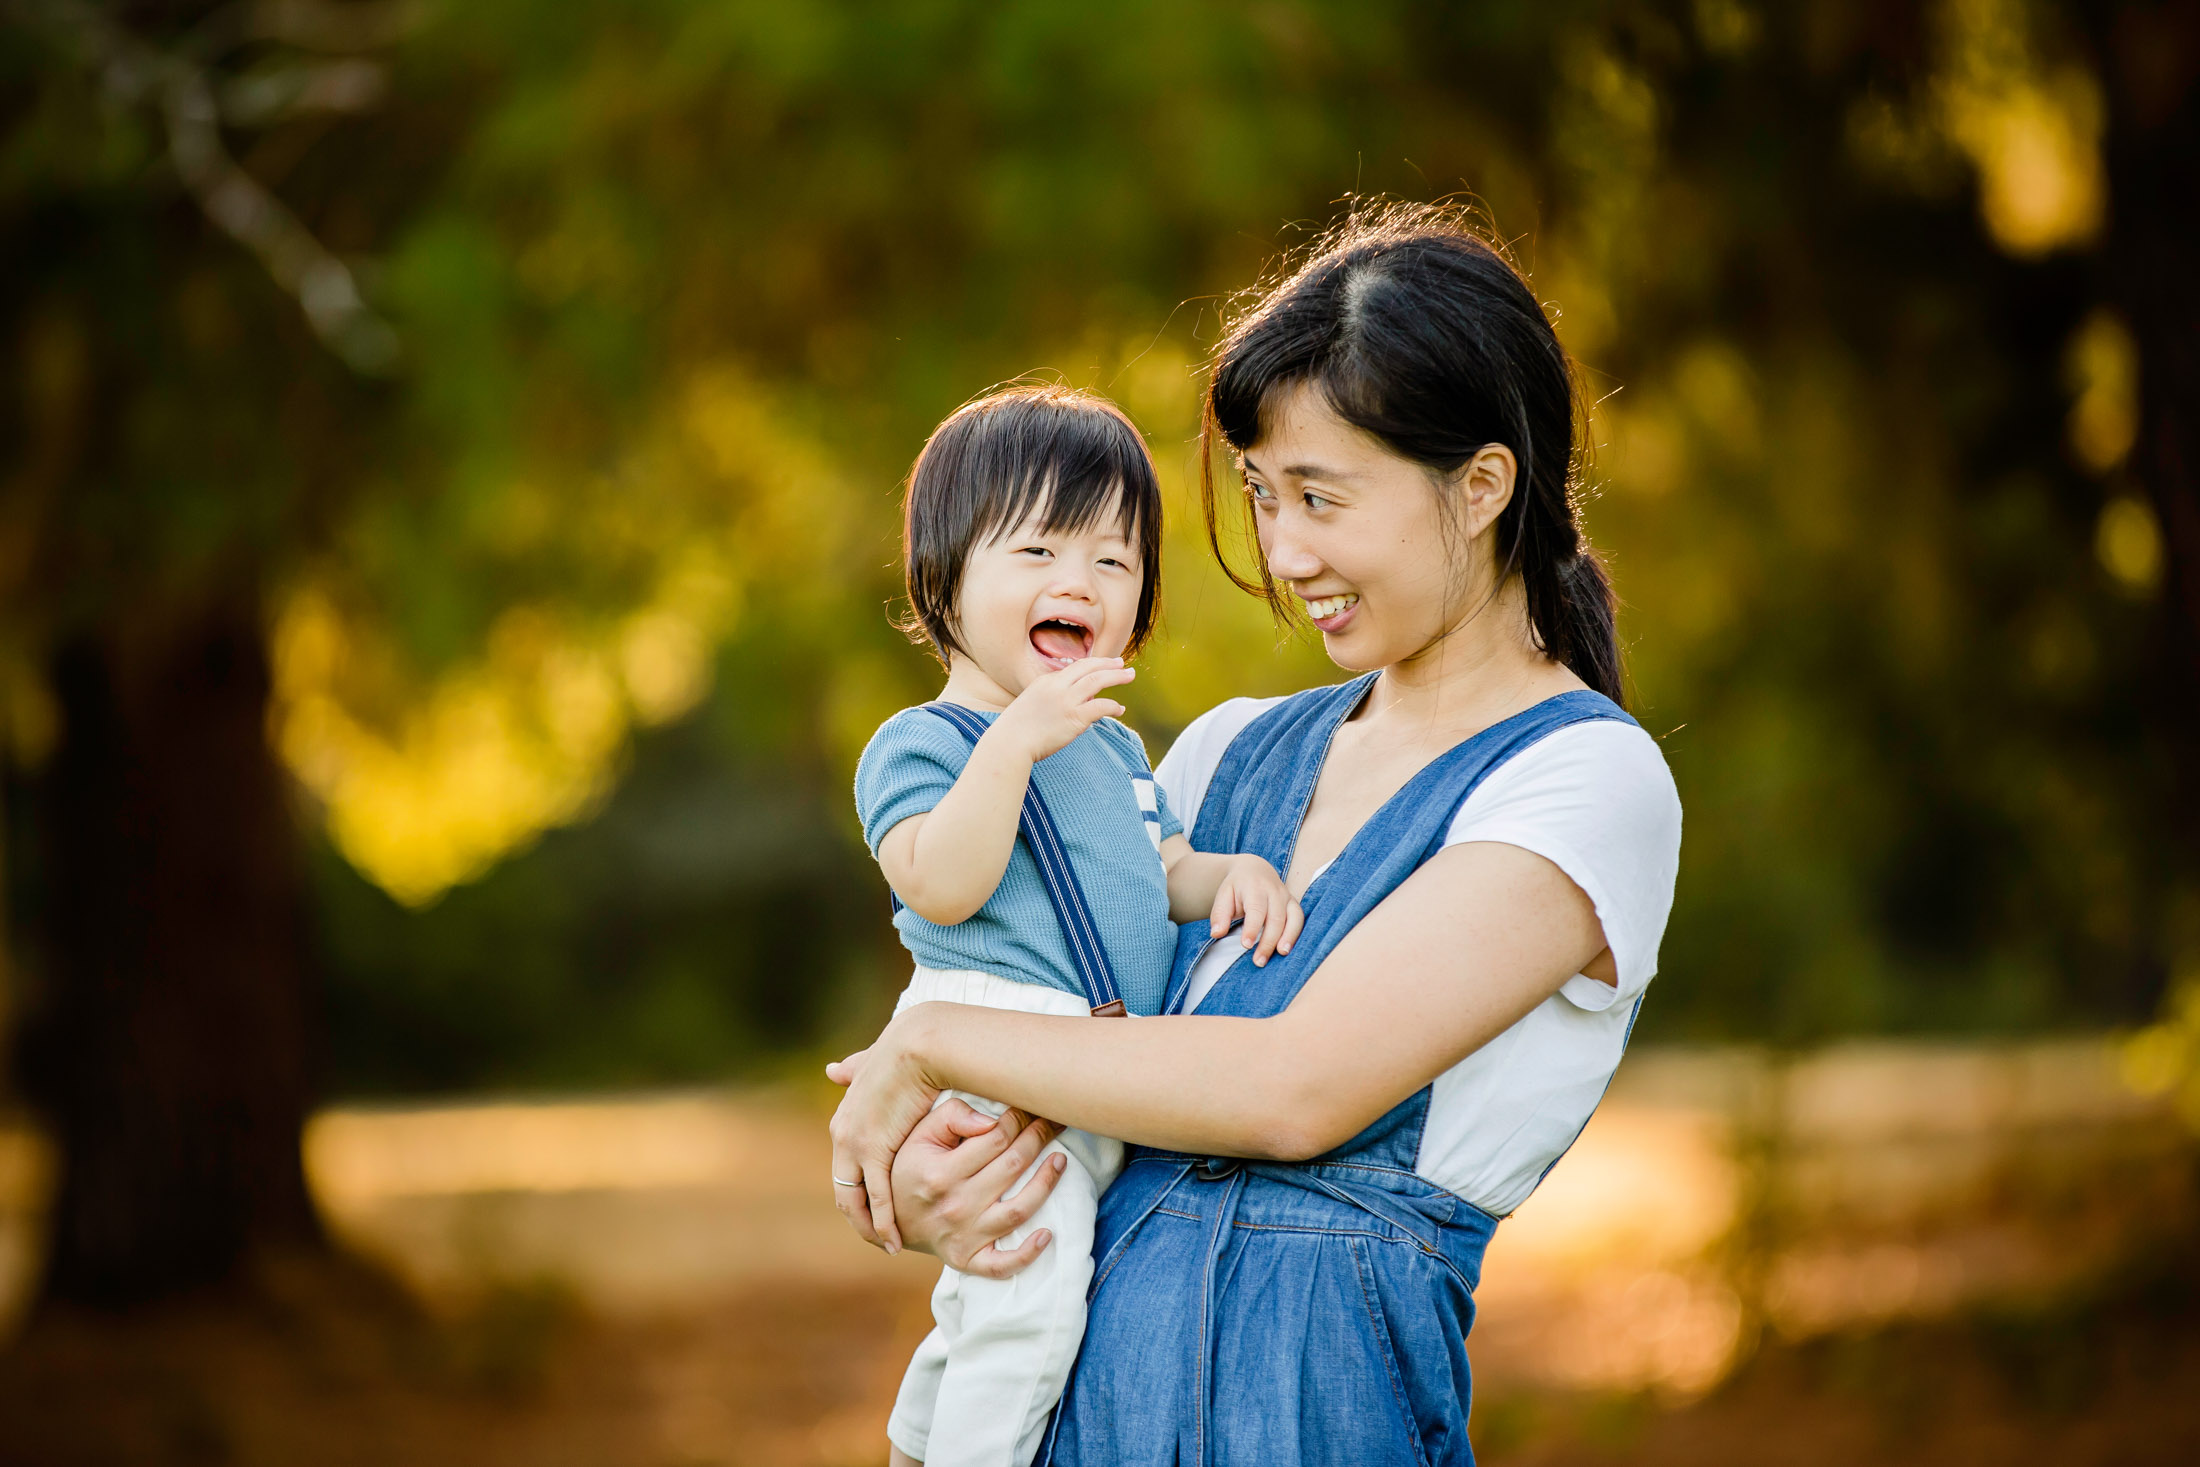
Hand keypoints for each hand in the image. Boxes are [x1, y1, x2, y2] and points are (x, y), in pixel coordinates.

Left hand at [825, 1007, 949, 1252]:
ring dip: (869, 1227)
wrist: (918, 1043)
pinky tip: (894, 1240)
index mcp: (844, 1117)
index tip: (870, 1208)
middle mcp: (842, 1134)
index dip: (857, 1189)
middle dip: (858, 1217)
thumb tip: (832, 1069)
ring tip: (886, 1246)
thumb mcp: (871, 1064)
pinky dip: (884, 1222)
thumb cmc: (906, 1048)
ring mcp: (854, 1144)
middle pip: (844, 1188)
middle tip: (875, 1237)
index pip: (845, 1165)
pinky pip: (878, 1196)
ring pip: (856, 1199)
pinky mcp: (875, 1149)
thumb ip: (852, 1070)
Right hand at [892, 1101, 1069, 1276]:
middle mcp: (954, 1205)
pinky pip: (1002, 1264)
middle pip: (1012, 1166)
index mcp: (941, 1172)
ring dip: (1046, 1183)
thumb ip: (951, 1117)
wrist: (890, 1219)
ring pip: (1018, 1210)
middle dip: (1039, 1138)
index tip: (1032, 1106)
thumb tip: (991, 1120)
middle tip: (1055, 1122)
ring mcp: (964, 1236)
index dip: (1019, 1118)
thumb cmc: (910, 1169)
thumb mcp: (917, 1136)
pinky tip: (1049, 1234)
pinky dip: (1028, 1254)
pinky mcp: (968, 1260)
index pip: (995, 1138)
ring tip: (1061, 1161)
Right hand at [987, 657, 1135, 764]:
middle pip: (1089, 667)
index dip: (1092, 665)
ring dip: (1116, 676)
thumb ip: (1049, 700)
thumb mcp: (1031, 705)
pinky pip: (1101, 707)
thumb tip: (1071, 705)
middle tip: (1122, 664)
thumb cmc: (1016, 731)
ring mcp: (1066, 701)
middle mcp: (1057, 686)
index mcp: (1045, 681)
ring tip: (1129, 675)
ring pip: (1098, 680)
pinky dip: (1113, 706)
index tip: (1103, 666)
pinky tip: (1120, 709)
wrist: (1009, 743)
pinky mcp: (1074, 718)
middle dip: (1108, 663)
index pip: (1074, 668)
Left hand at [1209, 854, 1302, 966]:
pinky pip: (1299, 919)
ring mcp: (1287, 896)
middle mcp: (1274, 891)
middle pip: (1276, 918)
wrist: (1254, 870)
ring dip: (1288, 938)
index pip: (1256, 910)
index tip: (1246, 945)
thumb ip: (1219, 914)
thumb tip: (1217, 934)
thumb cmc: (1237, 887)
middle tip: (1258, 961)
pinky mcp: (1294, 904)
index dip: (1252, 928)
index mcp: (1254, 887)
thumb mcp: (1223, 895)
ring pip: (1293, 918)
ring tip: (1281, 954)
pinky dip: (1296, 935)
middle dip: (1268, 941)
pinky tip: (1288, 949)